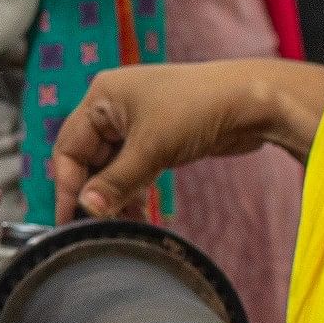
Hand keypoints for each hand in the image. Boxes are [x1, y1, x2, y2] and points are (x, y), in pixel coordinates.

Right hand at [50, 58, 323, 219]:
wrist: (255, 101)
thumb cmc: (200, 106)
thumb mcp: (151, 148)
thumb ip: (116, 182)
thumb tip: (87, 209)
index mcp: (102, 96)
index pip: (69, 146)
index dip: (69, 185)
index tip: (71, 219)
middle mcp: (115, 106)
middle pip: (89, 157)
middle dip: (94, 192)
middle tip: (94, 226)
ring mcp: (138, 121)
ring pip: (112, 166)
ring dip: (115, 195)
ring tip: (120, 225)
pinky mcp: (160, 137)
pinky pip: (134, 168)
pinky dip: (134, 190)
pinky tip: (138, 214)